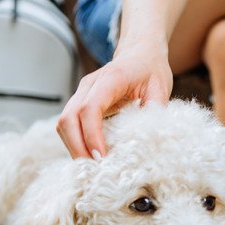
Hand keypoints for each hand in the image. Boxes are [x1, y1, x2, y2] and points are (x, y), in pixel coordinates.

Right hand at [56, 45, 172, 158]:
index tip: (101, 157)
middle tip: (93, 170)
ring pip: (63, 123)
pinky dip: (75, 143)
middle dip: (77, 147)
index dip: (91, 135)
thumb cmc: (150, 70)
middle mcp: (89, 86)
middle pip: (68, 118)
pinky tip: (90, 156)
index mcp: (110, 79)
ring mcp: (81, 94)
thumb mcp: (160, 88)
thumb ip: (154, 112)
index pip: (90, 109)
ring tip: (91, 167)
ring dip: (73, 147)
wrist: (140, 53)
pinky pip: (68, 126)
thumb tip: (147, 140)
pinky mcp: (80, 103)